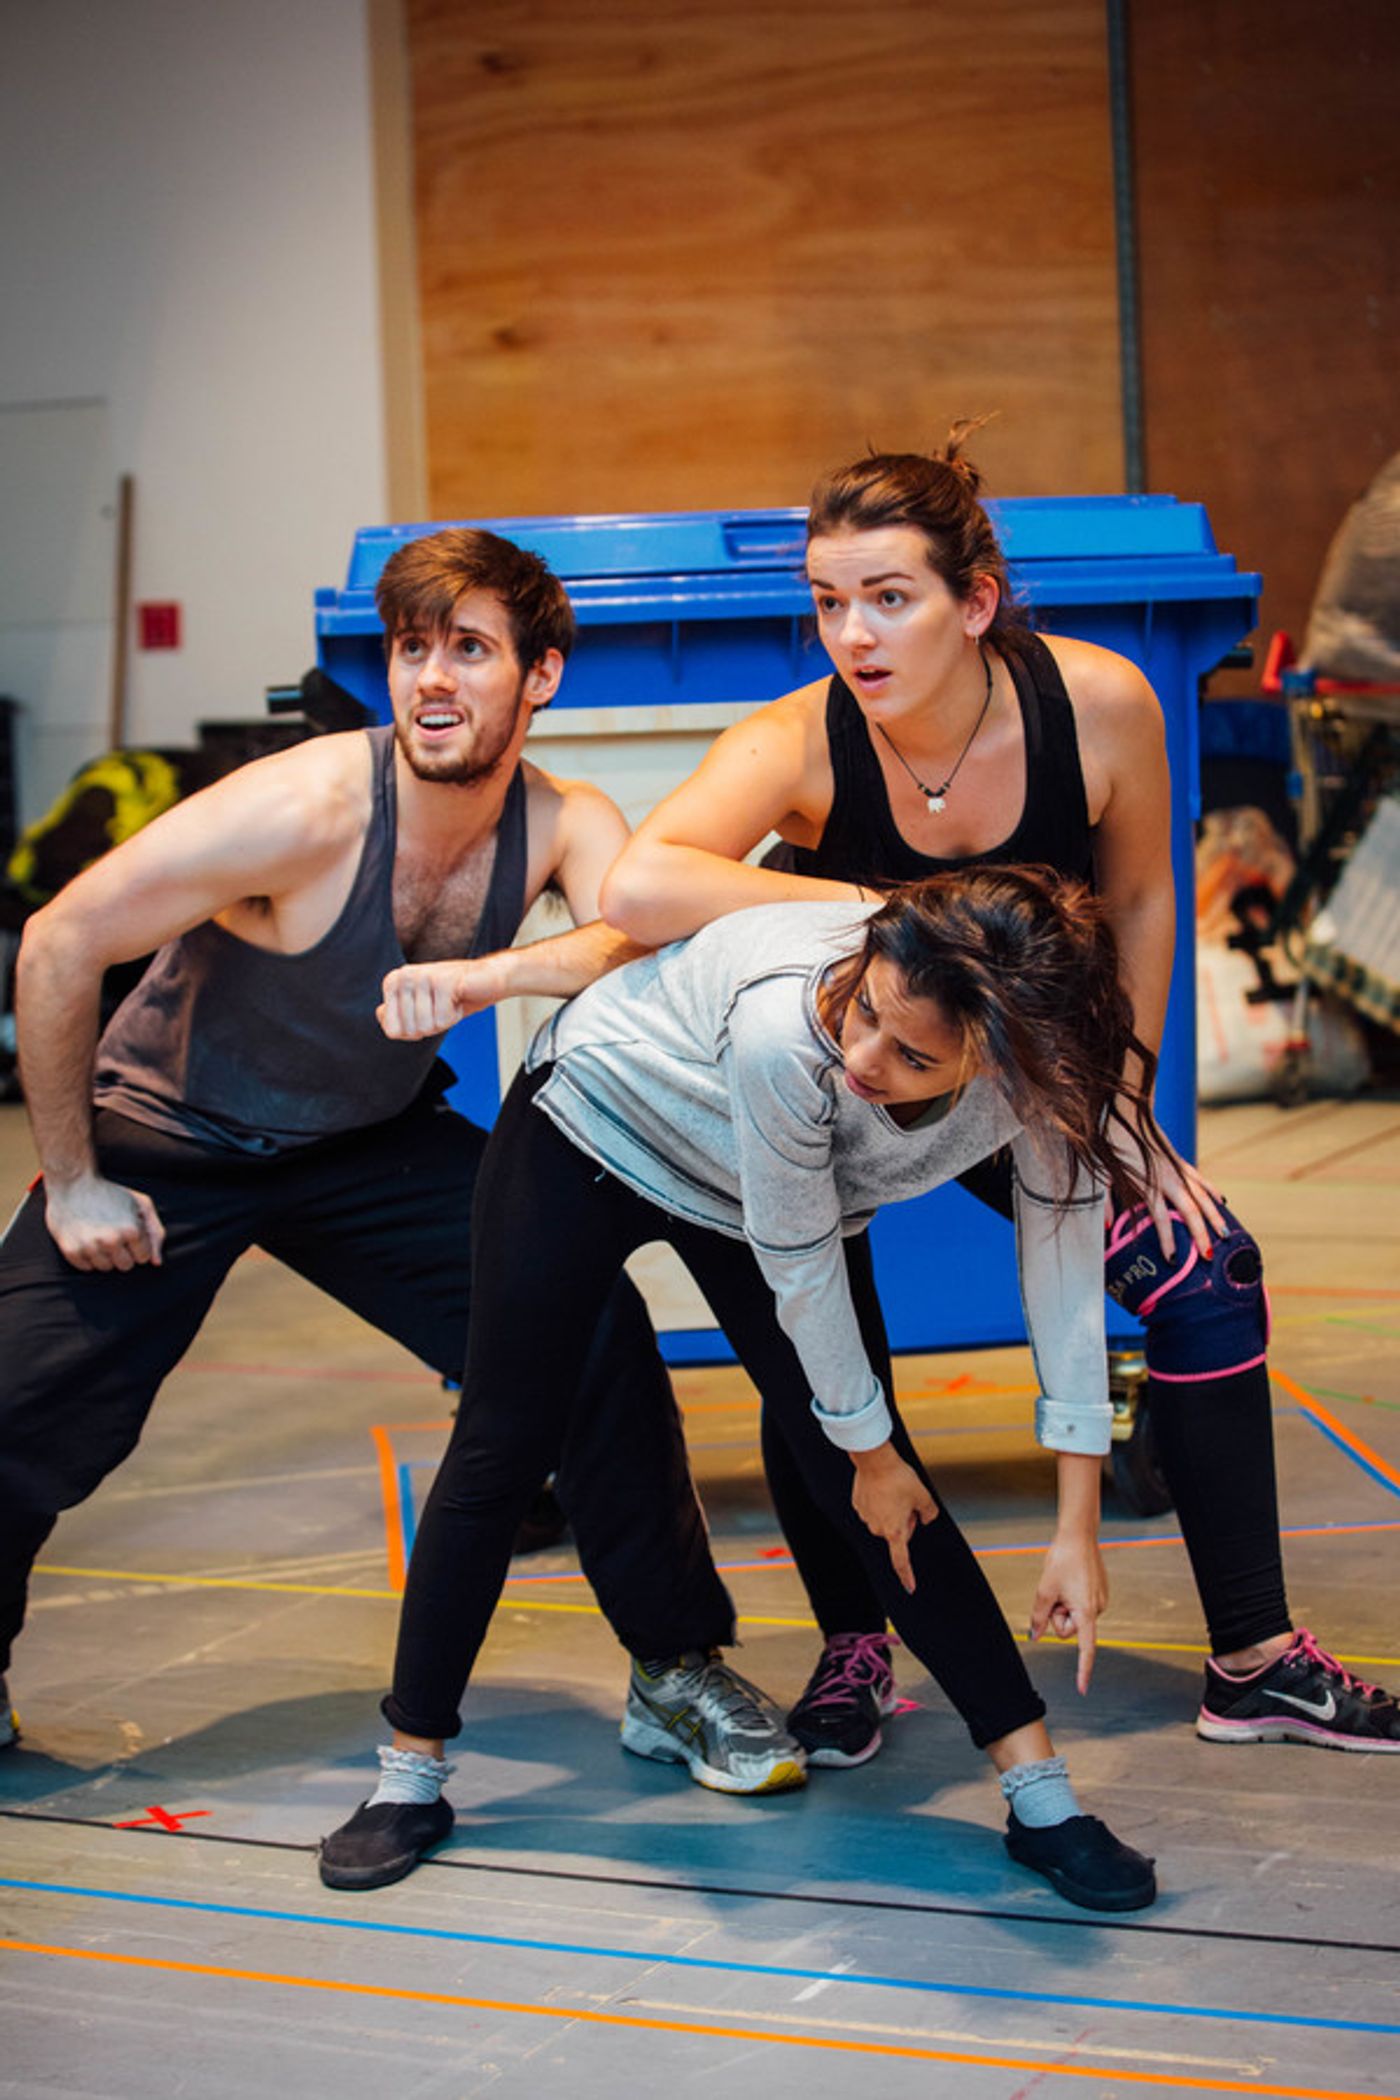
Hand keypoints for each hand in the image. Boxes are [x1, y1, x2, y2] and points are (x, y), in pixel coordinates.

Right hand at [44, 1173, 165, 1271]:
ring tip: (99, 1234)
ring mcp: (90, 1247)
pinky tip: (86, 1238)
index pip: (143, 1258)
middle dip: (123, 1252)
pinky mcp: (71, 1251)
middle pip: (126, 1266)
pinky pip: (87, 1268)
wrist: (72, 1182)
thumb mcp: (141, 1204)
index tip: (128, 1231)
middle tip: (113, 1233)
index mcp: (131, 1230)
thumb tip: (156, 1263)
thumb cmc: (111, 1193)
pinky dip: (88, 1257)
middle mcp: (111, 1241)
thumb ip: (155, 1233)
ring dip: (105, 1255)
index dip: (138, 1245)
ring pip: (106, 1268)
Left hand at [377, 957, 505, 1039]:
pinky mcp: (443, 981)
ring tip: (451, 1001)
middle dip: (432, 1026)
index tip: (428, 1012)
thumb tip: (379, 1014)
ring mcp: (423, 976)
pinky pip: (443, 1019)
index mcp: (393, 982)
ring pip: (427, 1026)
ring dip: (444, 1020)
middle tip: (443, 1006)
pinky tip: (459, 998)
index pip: (392, 1030)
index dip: (414, 1031)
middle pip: (410, 1030)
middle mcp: (404, 975)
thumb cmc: (454, 995)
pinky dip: (455, 1015)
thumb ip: (396, 1014)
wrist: (488, 979)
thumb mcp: (420, 1008)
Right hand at [850, 1443, 938, 1593]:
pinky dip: (880, 1501)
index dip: (906, 1576)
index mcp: (895, 1531)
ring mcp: (865, 1517)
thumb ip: (929, 1513)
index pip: (901, 1560)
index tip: (910, 1588)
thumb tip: (927, 1518)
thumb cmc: (899, 1478)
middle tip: (909, 1502)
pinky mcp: (858, 1505)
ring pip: (884, 1520)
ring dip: (892, 1511)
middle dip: (904, 1522)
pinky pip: (872, 1509)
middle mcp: (877, 1528)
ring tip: (894, 1490)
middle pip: (896, 1533)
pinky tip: (883, 1487)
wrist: (875, 1460)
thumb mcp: (923, 1495)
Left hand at [1030, 1533, 1108, 1694]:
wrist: (1079, 1537)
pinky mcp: (1098, 1594)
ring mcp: (1099, 1601)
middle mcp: (1098, 1609)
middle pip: (1069, 1629)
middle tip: (1054, 1594)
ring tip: (1063, 1583)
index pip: (1085, 1648)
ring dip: (1063, 1605)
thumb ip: (1039, 1617)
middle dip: (1057, 1616)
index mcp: (1087, 1612)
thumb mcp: (1044, 1590)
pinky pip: (1079, 1606)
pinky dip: (1070, 1598)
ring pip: (1073, 1617)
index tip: (1082, 1689)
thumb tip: (1035, 1636)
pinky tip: (1070, 1580)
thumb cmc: (1062, 1561)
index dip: (1082, 1670)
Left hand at [1110, 1123, 1225, 1258]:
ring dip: (1214, 1217)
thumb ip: (1105, 1201)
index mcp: (1147, 1181)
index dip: (1167, 1240)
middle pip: (1191, 1210)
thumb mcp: (1100, 1172)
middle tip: (1208, 1257)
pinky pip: (1200, 1179)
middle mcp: (1168, 1175)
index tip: (1172, 1260)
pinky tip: (1221, 1202)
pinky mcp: (1177, 1159)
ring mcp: (1176, 1166)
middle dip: (1201, 1234)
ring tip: (1226, 1236)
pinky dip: (1212, 1192)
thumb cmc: (1108, 1141)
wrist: (1121, 1107)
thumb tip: (1109, 1226)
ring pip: (1202, 1195)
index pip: (1160, 1218)